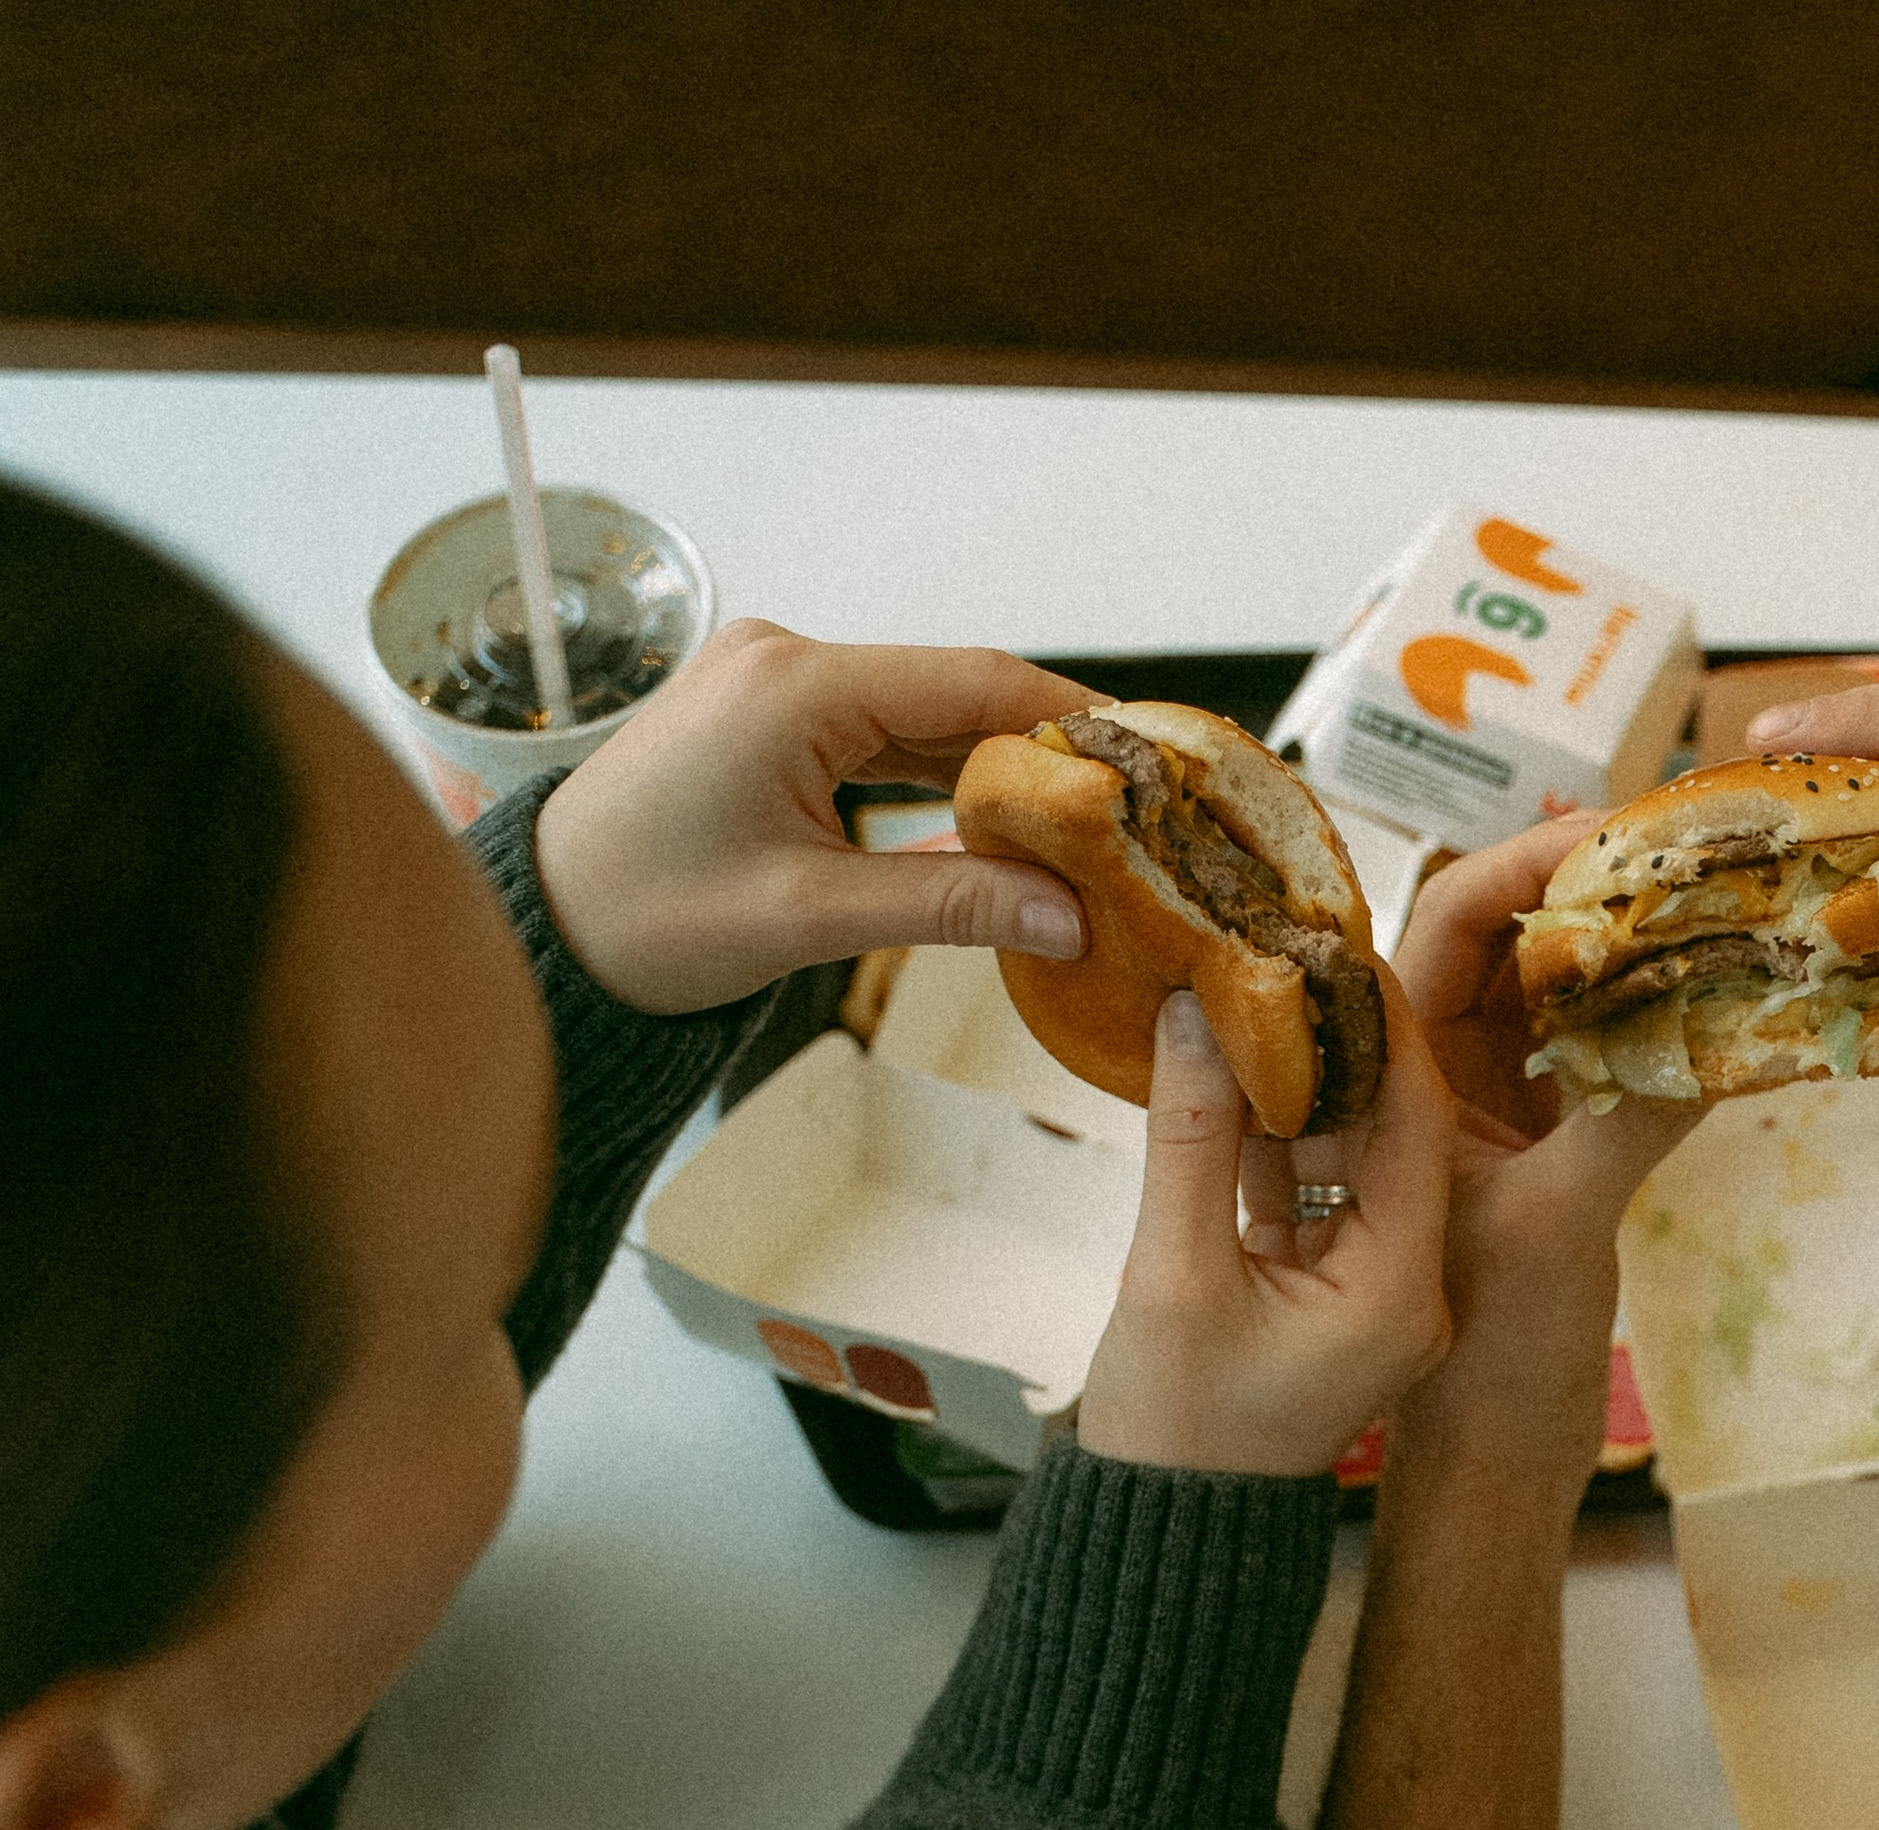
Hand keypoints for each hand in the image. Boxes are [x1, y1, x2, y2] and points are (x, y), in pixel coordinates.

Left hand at [530, 622, 1094, 1012]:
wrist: (541, 931)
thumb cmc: (642, 920)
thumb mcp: (809, 916)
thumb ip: (948, 902)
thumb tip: (1067, 915)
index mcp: (793, 687)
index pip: (971, 680)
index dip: (1071, 715)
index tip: (1148, 754)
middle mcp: (783, 660)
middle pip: (952, 691)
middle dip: (1042, 749)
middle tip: (1132, 803)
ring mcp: (770, 683)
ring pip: (918, 715)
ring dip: (992, 767)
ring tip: (1079, 821)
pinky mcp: (762, 718)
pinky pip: (874, 734)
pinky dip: (936, 776)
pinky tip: (994, 819)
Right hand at [1074, 979, 1453, 1477]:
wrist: (1161, 1543)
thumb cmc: (1174, 1439)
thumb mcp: (1173, 1276)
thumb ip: (1191, 1136)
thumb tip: (1195, 1006)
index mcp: (1398, 1293)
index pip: (1413, 1121)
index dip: (1377, 1024)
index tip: (1334, 940)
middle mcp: (1406, 1290)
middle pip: (1390, 1133)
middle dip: (1339, 1042)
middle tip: (1290, 946)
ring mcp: (1369, 1296)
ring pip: (1348, 1158)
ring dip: (1303, 1083)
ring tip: (1257, 987)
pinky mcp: (1326, 1298)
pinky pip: (1314, 1196)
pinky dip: (1276, 1139)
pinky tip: (1234, 1069)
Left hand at [1390, 823, 1702, 1487]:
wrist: (1486, 1470)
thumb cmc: (1482, 1368)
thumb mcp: (1559, 1228)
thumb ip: (1628, 1121)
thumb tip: (1714, 1027)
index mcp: (1391, 1081)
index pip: (1445, 926)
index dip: (1524, 865)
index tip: (1613, 833)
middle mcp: (1423, 1083)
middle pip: (1500, 941)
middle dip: (1585, 890)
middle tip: (1685, 847)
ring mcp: (1476, 1115)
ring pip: (1547, 994)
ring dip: (1619, 949)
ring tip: (1706, 898)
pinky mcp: (1530, 1152)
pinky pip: (1582, 1054)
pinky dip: (1636, 1021)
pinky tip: (1705, 994)